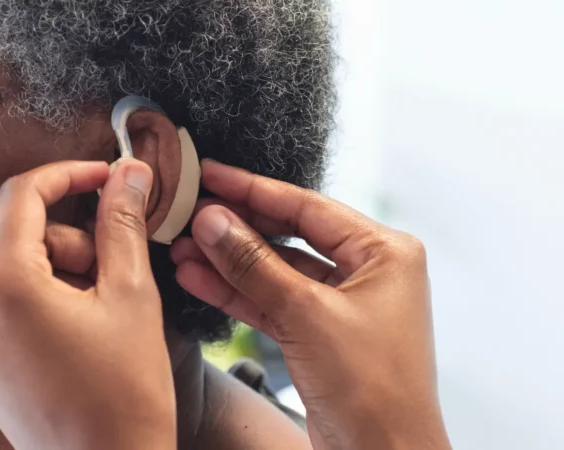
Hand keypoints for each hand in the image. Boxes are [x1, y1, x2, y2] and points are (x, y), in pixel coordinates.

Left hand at [0, 159, 175, 449]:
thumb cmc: (123, 394)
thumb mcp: (130, 294)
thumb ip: (122, 221)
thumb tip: (128, 170)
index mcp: (3, 284)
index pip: (23, 194)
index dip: (69, 174)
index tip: (106, 176)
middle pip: (22, 234)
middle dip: (74, 239)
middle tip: (116, 271)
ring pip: (16, 268)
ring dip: (62, 271)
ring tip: (101, 314)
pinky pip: (5, 302)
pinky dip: (43, 299)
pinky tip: (79, 333)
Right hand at [171, 160, 450, 449]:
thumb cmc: (372, 390)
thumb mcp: (307, 315)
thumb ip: (254, 264)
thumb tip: (212, 219)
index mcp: (383, 251)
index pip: (307, 206)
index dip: (253, 190)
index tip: (210, 174)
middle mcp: (367, 271)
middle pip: (289, 234)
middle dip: (235, 228)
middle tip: (188, 212)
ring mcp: (342, 304)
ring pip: (275, 270)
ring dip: (228, 262)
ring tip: (181, 248)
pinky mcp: (320, 335)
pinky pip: (273, 301)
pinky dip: (237, 292)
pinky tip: (198, 278)